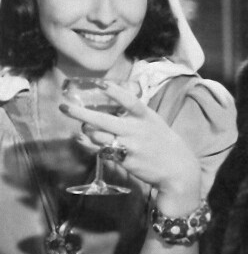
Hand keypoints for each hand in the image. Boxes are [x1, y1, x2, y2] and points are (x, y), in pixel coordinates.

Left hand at [61, 81, 200, 206]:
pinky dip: (90, 145)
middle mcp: (137, 130)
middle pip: (104, 120)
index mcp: (146, 117)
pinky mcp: (125, 160)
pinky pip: (101, 151)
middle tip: (63, 107)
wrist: (177, 168)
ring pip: (98, 137)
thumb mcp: (153, 122)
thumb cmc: (162, 143)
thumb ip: (133, 114)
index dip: (115, 93)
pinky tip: (84, 141)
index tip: (101, 84)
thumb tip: (110, 107)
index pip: (130, 101)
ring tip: (88, 130)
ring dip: (89, 132)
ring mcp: (130, 146)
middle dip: (80, 113)